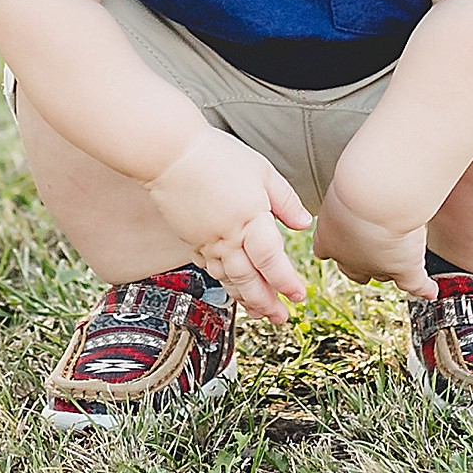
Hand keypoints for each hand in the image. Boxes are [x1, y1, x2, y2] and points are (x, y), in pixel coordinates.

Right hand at [145, 128, 309, 323]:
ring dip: (246, 299)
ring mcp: (206, 242)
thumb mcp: (262, 171)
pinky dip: (224, 283)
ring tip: (259, 312)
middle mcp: (228, 238)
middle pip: (249, 280)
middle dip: (266, 303)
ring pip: (228, 279)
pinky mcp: (190, 240)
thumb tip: (303, 223)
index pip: (272, 261)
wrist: (169, 154)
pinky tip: (232, 287)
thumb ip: (285, 200)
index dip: (286, 282)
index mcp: (250, 220)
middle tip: (280, 318)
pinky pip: (210, 269)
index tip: (299, 296)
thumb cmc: (217, 156)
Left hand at [313, 181, 436, 299]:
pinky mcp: (403, 270)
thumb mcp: (343, 183)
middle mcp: (349, 258)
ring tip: (401, 258)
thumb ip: (349, 187)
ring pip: (383, 273)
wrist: (376, 197)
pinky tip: (430, 291)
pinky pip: (414, 284)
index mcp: (328, 237)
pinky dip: (423, 288)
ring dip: (391, 266)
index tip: (343, 236)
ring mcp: (377, 267)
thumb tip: (357, 172)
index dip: (337, 245)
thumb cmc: (357, 183)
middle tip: (372, 247)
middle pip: (354, 269)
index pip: (326, 249)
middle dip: (362, 260)